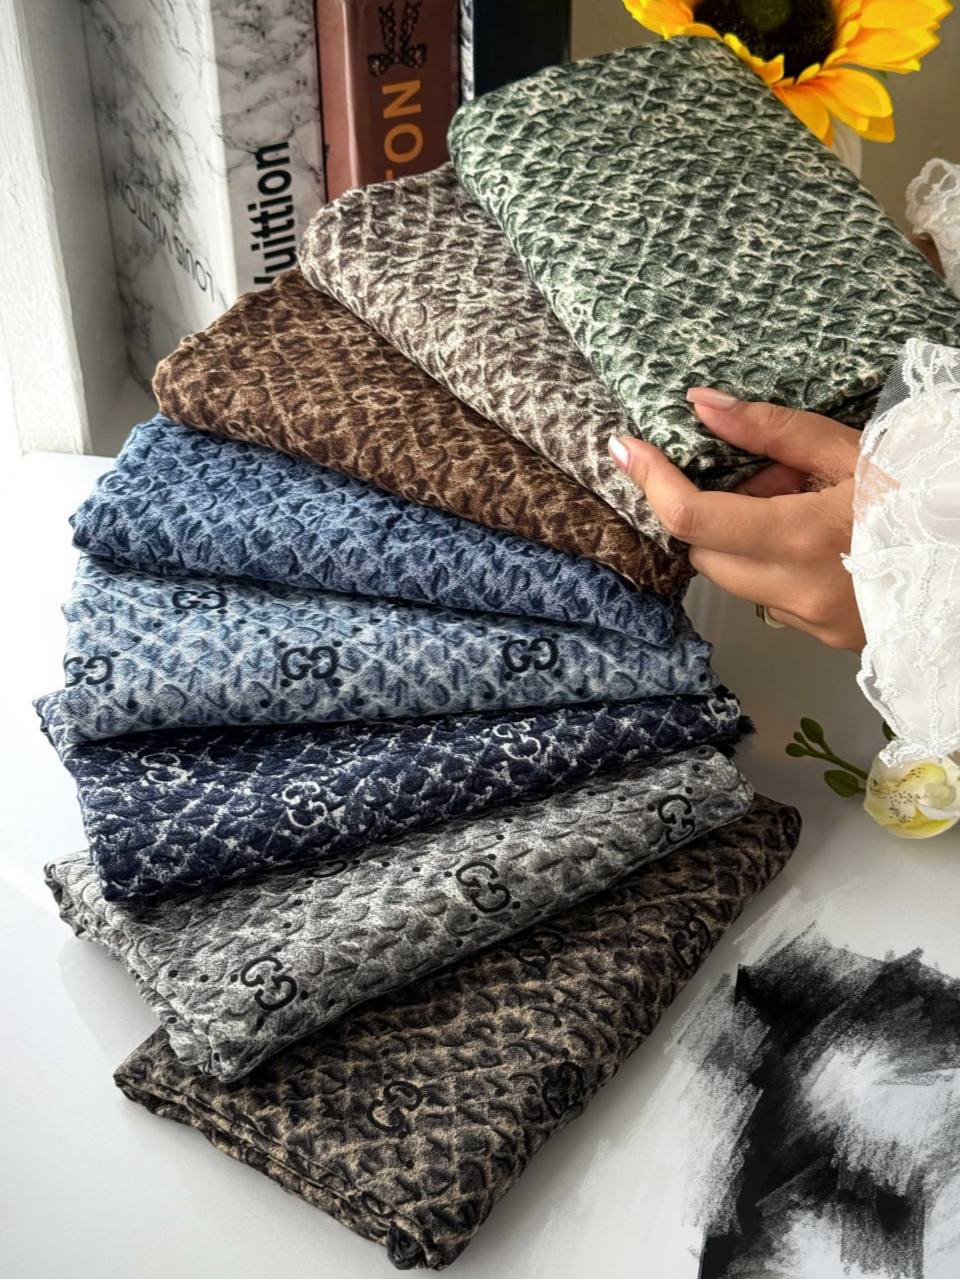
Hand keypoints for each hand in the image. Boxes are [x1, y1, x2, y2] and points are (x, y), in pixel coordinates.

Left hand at [608, 388, 864, 649]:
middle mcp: (797, 591)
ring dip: (742, 541)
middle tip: (771, 478)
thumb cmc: (930, 496)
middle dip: (713, 513)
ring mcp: (809, 622)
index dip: (651, 481)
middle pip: (704, 553)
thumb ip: (772, 430)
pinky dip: (773, 567)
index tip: (625, 448)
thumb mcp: (855, 450)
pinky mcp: (822, 638)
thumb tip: (702, 406)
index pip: (694, 518)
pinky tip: (820, 544)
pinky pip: (769, 599)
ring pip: (734, 579)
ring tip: (802, 506)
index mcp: (805, 537)